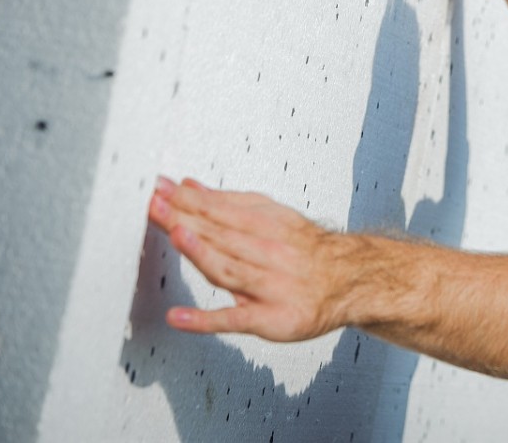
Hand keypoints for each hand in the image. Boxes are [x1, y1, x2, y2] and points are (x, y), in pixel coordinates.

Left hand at [147, 176, 358, 340]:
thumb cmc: (307, 252)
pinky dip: (207, 320)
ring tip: (176, 235)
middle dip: (187, 218)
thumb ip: (230, 203)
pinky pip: (237, 320)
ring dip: (202, 253)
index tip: (160, 189)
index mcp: (269, 226)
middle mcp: (270, 253)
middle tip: (155, 204)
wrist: (352, 281)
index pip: (222, 211)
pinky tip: (179, 318)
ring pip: (231, 270)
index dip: (190, 200)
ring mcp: (270, 287)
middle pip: (222, 236)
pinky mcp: (272, 319)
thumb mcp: (275, 217)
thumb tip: (190, 187)